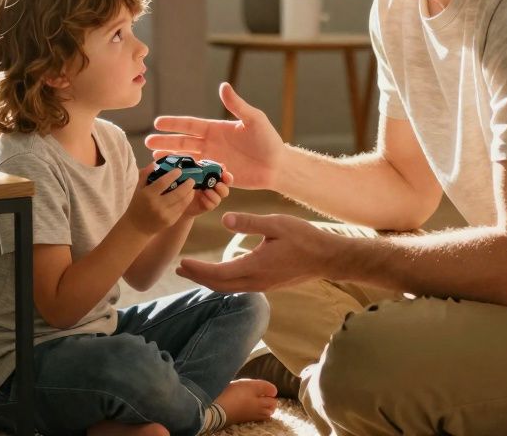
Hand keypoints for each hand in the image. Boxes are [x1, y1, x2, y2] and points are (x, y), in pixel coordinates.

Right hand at [124, 162, 195, 234]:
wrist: (137, 227)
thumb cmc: (137, 205)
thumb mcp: (138, 189)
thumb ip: (145, 174)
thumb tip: (155, 163)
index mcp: (148, 195)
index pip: (163, 182)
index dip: (173, 175)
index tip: (179, 170)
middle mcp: (158, 205)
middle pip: (178, 193)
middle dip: (188, 185)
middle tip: (191, 179)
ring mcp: (165, 214)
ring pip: (183, 202)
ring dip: (190, 193)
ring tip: (192, 187)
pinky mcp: (171, 221)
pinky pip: (182, 209)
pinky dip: (186, 201)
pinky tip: (187, 196)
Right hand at [146, 83, 285, 189]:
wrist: (277, 166)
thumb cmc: (268, 140)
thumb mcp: (253, 119)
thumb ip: (237, 105)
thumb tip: (223, 86)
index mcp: (216, 129)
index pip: (190, 125)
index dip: (174, 124)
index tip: (157, 122)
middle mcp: (211, 144)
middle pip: (183, 142)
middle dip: (165, 141)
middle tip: (146, 142)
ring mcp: (213, 160)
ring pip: (187, 158)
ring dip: (171, 158)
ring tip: (155, 158)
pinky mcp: (217, 176)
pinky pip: (197, 175)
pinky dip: (185, 175)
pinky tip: (173, 177)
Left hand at [177, 213, 331, 291]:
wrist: (328, 259)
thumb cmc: (304, 238)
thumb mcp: (276, 224)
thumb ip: (249, 222)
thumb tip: (224, 219)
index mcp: (255, 266)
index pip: (218, 273)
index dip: (197, 269)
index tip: (182, 262)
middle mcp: (256, 281)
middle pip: (219, 285)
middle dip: (197, 277)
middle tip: (179, 269)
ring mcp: (262, 285)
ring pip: (229, 287)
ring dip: (209, 280)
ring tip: (194, 271)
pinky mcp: (268, 285)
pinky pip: (239, 286)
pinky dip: (223, 280)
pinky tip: (220, 272)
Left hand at [182, 170, 233, 217]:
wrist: (179, 197)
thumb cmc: (186, 182)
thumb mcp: (192, 173)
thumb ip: (198, 167)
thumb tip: (198, 161)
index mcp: (215, 179)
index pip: (226, 178)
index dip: (228, 177)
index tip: (224, 174)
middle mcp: (215, 189)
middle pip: (225, 189)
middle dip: (223, 187)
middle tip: (218, 185)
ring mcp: (211, 199)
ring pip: (219, 198)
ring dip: (214, 195)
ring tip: (206, 191)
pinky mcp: (206, 206)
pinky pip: (211, 205)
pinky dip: (208, 201)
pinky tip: (201, 197)